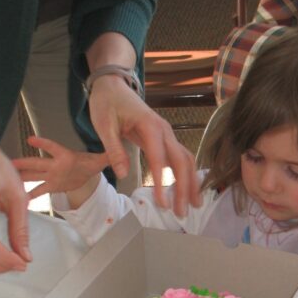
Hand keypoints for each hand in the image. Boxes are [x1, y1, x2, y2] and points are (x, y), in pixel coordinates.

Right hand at [13, 135, 107, 201]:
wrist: (86, 172)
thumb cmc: (90, 163)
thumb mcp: (100, 160)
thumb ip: (108, 156)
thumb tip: (117, 153)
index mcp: (65, 156)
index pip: (53, 148)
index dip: (43, 144)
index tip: (30, 140)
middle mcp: (55, 165)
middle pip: (37, 163)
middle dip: (24, 163)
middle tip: (9, 162)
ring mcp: (51, 175)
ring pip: (33, 176)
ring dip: (21, 177)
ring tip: (7, 178)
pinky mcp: (51, 185)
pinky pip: (39, 190)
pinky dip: (30, 195)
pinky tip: (19, 200)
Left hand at [87, 75, 200, 215]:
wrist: (113, 85)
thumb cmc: (107, 103)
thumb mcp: (103, 125)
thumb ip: (114, 149)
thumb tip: (122, 175)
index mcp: (150, 126)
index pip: (159, 159)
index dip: (162, 182)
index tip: (162, 203)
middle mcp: (165, 130)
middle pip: (181, 161)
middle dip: (184, 188)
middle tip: (182, 212)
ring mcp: (168, 134)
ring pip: (186, 160)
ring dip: (191, 183)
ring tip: (193, 205)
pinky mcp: (165, 139)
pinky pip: (181, 157)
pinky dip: (187, 174)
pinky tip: (188, 189)